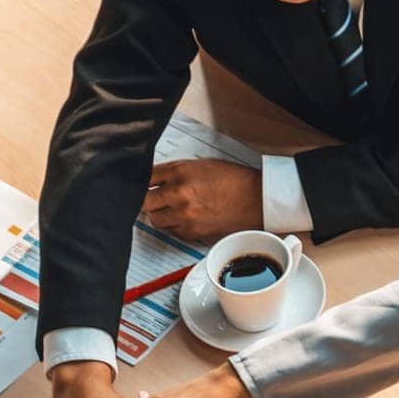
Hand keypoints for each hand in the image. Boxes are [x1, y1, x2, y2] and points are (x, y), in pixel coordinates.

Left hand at [142, 159, 261, 241]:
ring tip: (172, 209)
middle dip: (147, 200)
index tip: (143, 185)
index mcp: (180, 172)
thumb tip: (154, 179)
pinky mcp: (192, 232)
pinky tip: (185, 218)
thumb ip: (175, 172)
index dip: (142, 182)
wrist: (256, 199)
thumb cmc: (233, 180)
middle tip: (154, 199)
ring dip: (160, 215)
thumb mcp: (200, 165)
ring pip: (155, 220)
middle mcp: (179, 194)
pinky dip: (174, 226)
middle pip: (143, 202)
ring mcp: (184, 215)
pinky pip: (171, 231)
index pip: (145, 178)